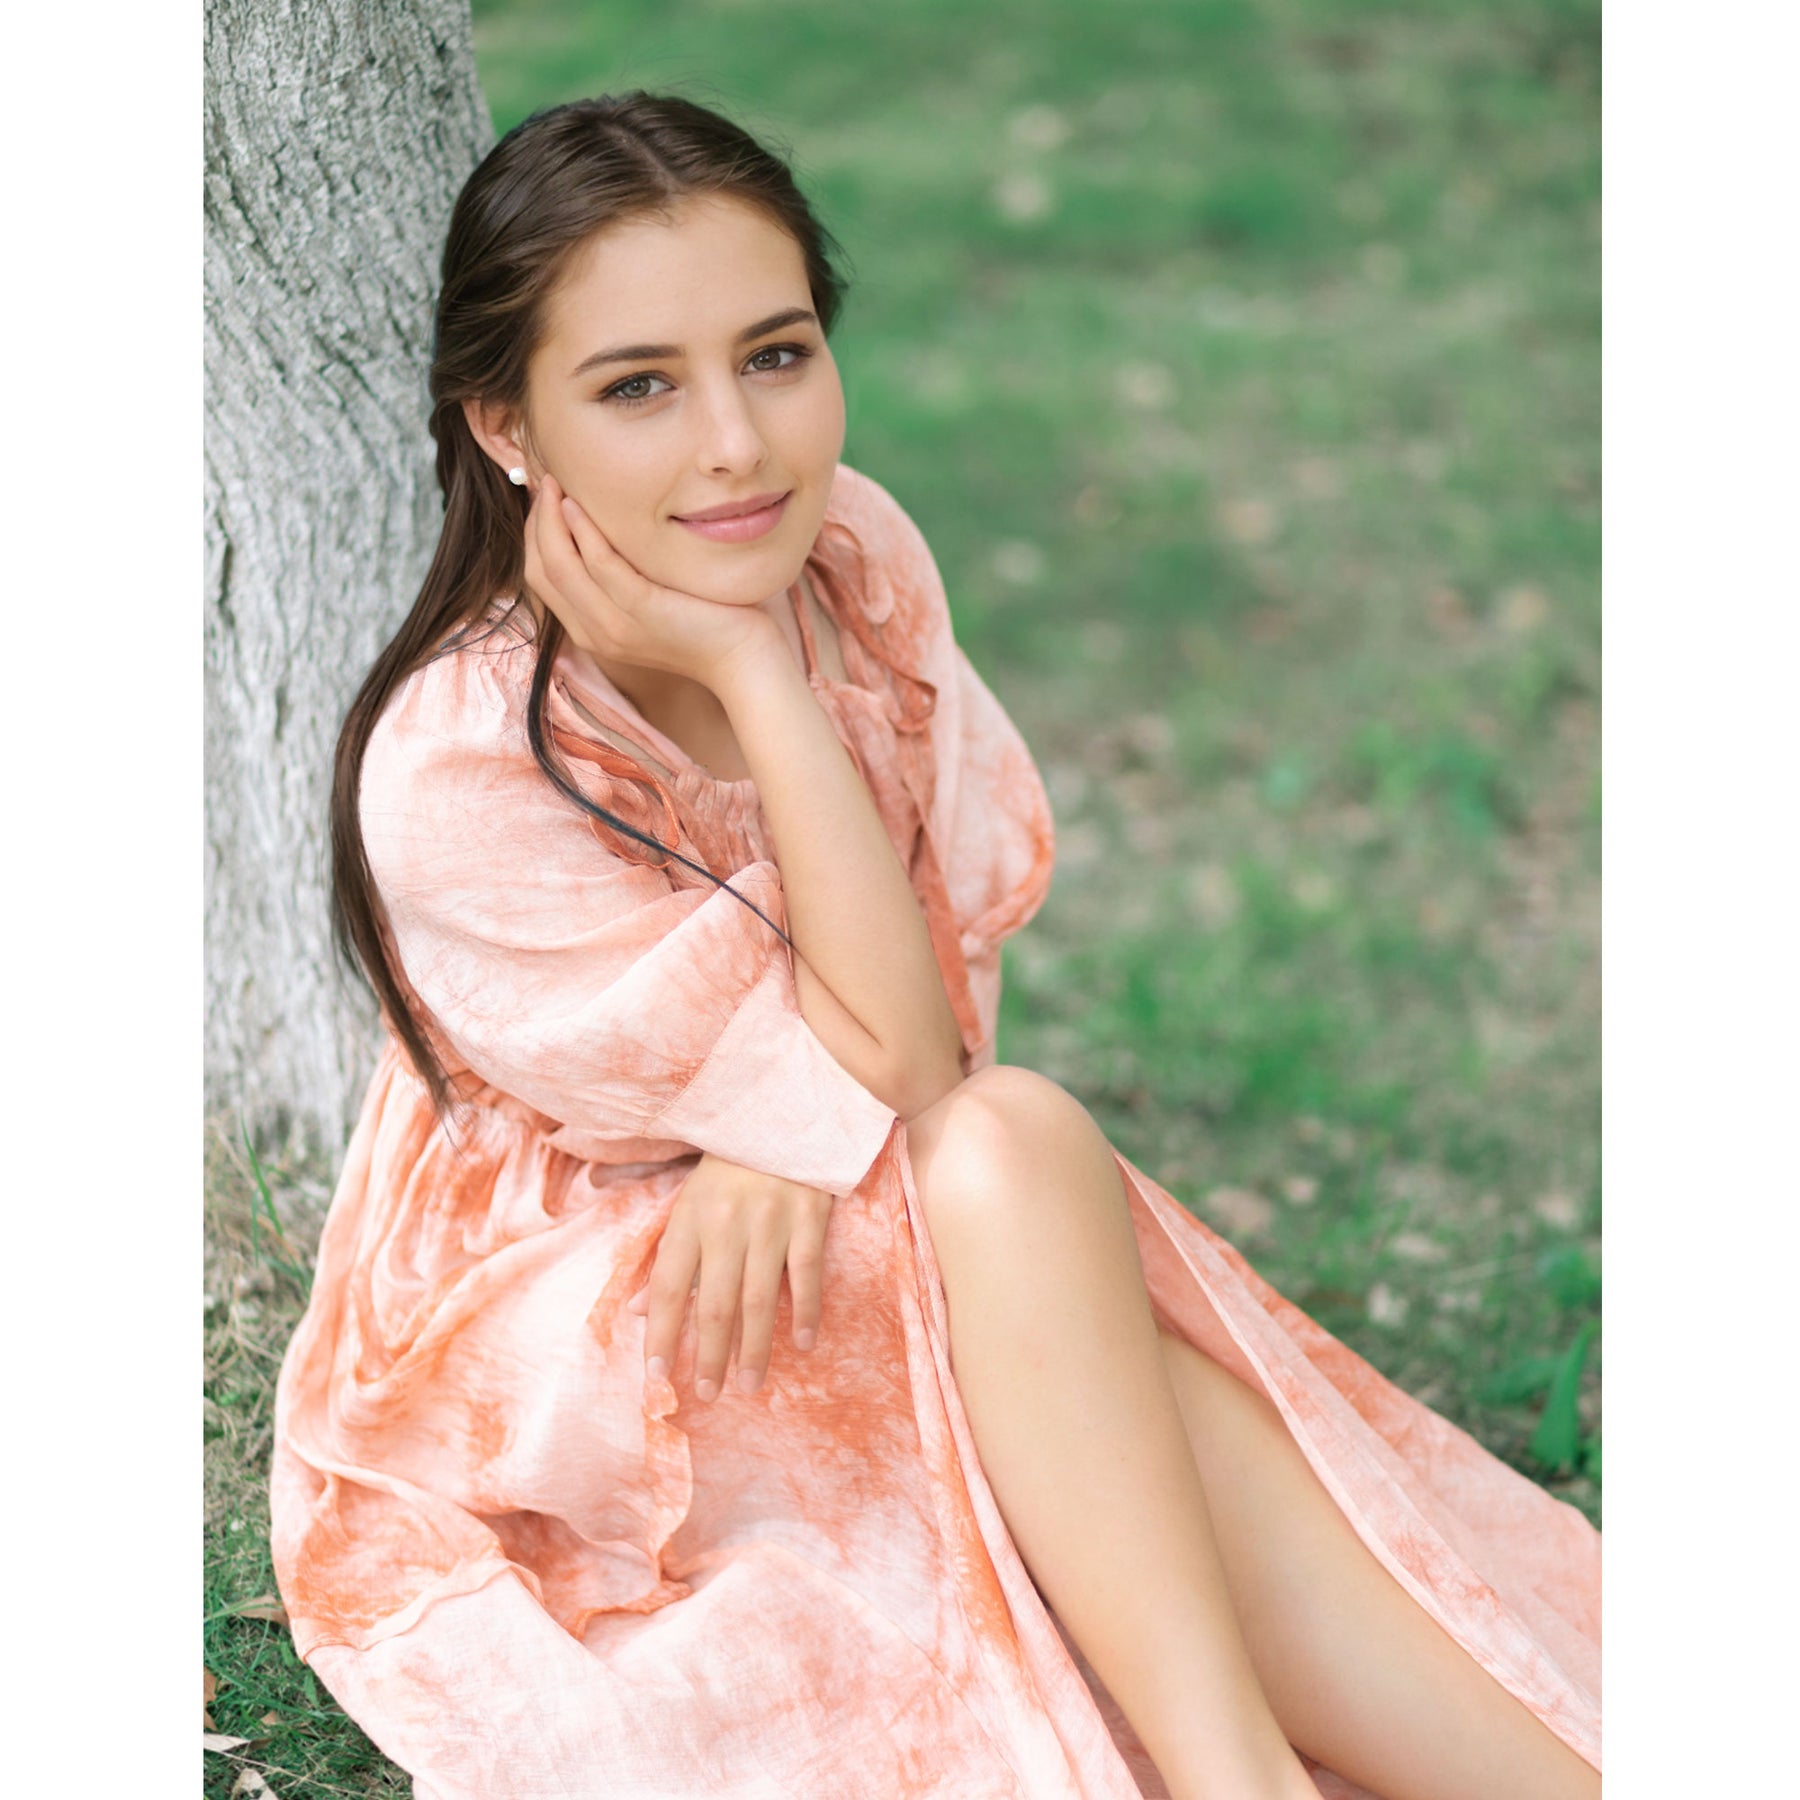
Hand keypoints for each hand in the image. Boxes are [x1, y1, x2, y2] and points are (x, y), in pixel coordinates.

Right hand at [522, 472, 781, 689]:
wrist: (744, 659)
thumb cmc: (707, 621)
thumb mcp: (653, 600)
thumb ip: (625, 575)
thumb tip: (606, 528)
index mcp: (592, 630)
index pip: (539, 577)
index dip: (535, 532)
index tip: (546, 497)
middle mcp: (595, 632)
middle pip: (540, 569)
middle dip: (536, 520)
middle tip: (546, 481)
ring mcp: (616, 625)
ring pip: (558, 566)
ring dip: (550, 519)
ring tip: (556, 483)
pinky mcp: (642, 611)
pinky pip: (600, 565)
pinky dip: (583, 532)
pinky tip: (580, 504)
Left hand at [626, 1152, 832, 1400]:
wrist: (785, 1110)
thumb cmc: (731, 1164)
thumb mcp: (690, 1202)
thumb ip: (669, 1255)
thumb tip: (637, 1311)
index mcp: (689, 1218)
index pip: (666, 1287)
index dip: (659, 1335)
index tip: (656, 1377)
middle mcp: (726, 1224)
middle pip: (712, 1304)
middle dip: (708, 1355)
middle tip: (708, 1392)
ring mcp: (770, 1222)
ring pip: (757, 1299)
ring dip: (753, 1348)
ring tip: (749, 1384)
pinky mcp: (809, 1218)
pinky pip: (806, 1275)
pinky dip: (804, 1312)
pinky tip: (803, 1343)